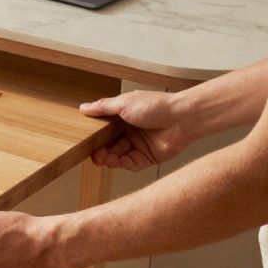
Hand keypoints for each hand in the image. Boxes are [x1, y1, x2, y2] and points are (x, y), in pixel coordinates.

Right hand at [80, 90, 194, 170]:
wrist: (182, 117)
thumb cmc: (156, 106)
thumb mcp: (123, 103)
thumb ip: (103, 107)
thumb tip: (84, 107)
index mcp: (125, 118)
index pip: (105, 129)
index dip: (96, 136)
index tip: (87, 140)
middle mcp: (132, 132)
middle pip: (110, 145)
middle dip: (100, 150)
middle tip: (93, 154)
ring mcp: (140, 145)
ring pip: (119, 155)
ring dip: (109, 158)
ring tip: (102, 158)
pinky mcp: (149, 157)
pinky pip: (131, 163)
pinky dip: (122, 163)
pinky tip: (115, 161)